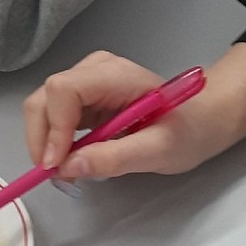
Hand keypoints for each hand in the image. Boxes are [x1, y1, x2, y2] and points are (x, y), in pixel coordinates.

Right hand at [21, 44, 245, 181]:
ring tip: (66, 172)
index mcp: (115, 75)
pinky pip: (54, 118)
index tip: (57, 165)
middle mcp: (93, 70)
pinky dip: (54, 143)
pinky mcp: (83, 99)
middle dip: (42, 139)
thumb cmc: (189, 131)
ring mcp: (86, 82)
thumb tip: (67, 168)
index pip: (64, 91)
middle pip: (45, 98)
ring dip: (45, 143)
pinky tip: (72, 161)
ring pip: (43, 108)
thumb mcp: (158, 151)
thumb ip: (115, 158)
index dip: (53, 128)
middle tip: (56, 175)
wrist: (203, 121)